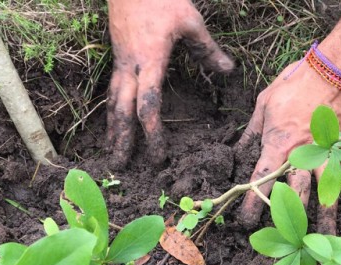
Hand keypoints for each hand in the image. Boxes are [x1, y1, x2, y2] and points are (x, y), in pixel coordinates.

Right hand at [106, 0, 233, 167]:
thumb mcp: (189, 21)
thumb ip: (208, 49)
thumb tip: (228, 70)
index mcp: (150, 62)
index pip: (149, 107)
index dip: (153, 134)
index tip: (159, 155)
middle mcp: (130, 69)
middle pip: (122, 112)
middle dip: (121, 141)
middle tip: (120, 166)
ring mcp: (120, 65)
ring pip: (112, 103)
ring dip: (112, 130)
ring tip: (111, 151)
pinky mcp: (117, 60)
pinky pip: (111, 92)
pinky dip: (111, 112)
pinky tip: (113, 121)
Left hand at [236, 60, 340, 233]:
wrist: (334, 68)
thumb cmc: (295, 83)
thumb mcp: (263, 105)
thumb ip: (250, 133)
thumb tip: (236, 153)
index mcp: (278, 146)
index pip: (262, 182)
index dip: (252, 205)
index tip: (246, 222)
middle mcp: (302, 156)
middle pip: (295, 196)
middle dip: (290, 220)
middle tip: (287, 240)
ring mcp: (327, 154)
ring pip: (326, 193)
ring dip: (325, 218)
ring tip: (325, 240)